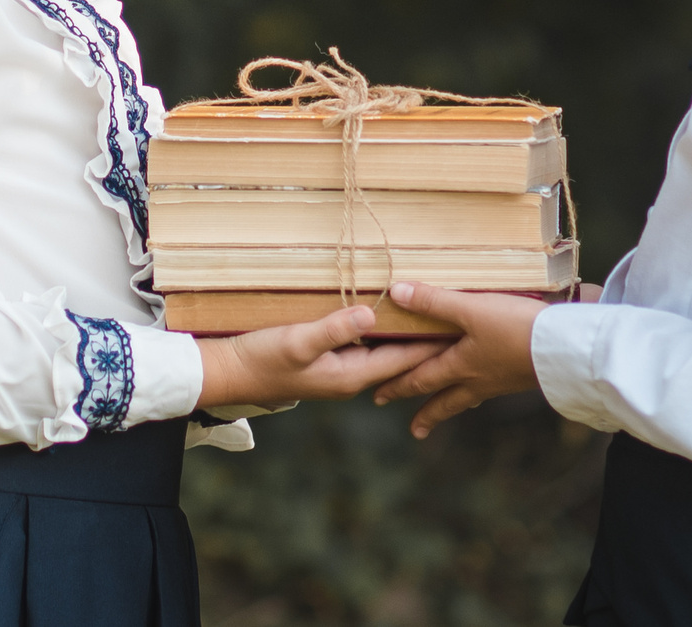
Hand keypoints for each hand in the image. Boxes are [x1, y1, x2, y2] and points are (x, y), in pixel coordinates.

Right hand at [196, 306, 450, 408]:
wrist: (230, 374)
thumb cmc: (262, 359)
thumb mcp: (298, 341)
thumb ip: (334, 329)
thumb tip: (371, 314)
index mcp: (351, 375)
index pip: (403, 359)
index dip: (432, 343)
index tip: (461, 329)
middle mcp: (351, 376)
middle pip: (399, 358)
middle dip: (427, 342)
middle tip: (458, 322)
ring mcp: (339, 370)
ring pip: (384, 353)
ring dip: (406, 337)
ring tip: (433, 319)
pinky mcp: (327, 361)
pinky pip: (366, 348)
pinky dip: (382, 335)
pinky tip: (386, 320)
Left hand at [370, 283, 554, 437]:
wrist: (565, 349)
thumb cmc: (515, 329)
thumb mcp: (471, 309)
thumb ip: (434, 302)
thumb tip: (395, 293)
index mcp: (460, 365)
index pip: (421, 378)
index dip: (398, 386)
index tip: (378, 396)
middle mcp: (477, 379)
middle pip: (445, 399)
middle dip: (426, 413)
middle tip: (412, 429)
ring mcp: (500, 381)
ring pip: (468, 398)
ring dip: (451, 407)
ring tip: (444, 414)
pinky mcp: (520, 376)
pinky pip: (490, 390)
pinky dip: (479, 393)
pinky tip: (485, 389)